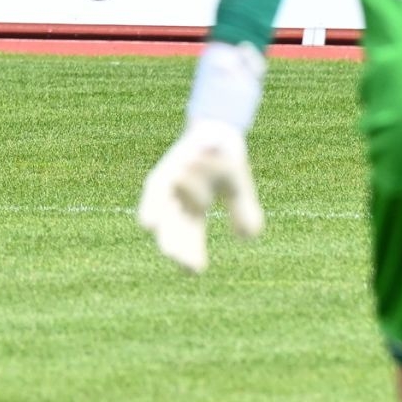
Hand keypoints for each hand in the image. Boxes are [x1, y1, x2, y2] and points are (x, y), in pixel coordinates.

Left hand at [138, 120, 264, 273]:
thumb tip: (248, 236)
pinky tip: (153, 213)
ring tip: (158, 233)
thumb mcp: (238, 191)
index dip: (191, 255)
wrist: (218, 132)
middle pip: (172, 231)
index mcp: (193, 214)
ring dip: (164, 220)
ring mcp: (168, 189)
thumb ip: (242, 213)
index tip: (195, 269)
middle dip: (175, 245)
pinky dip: (158, 198)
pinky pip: (158, 187)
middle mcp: (176, 204)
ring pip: (163, 210)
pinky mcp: (164, 171)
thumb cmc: (224, 165)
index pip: (190, 240)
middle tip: (179, 260)